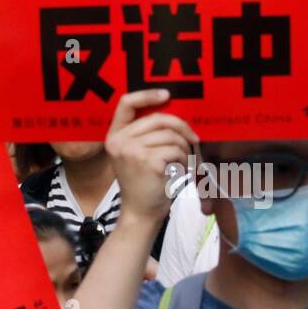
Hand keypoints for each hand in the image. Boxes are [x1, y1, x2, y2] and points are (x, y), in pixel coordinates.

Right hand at [104, 89, 197, 225]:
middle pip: (158, 119)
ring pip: (171, 136)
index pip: (126, 103)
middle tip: (194, 141)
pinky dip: (184, 161)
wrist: (140, 213)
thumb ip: (144, 134)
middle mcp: (119, 140)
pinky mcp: (148, 161)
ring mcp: (132, 151)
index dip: (147, 95)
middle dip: (182, 128)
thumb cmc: (143, 183)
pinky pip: (176, 151)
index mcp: (114, 135)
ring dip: (184, 150)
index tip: (167, 95)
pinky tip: (179, 172)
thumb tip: (174, 115)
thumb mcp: (134, 154)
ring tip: (182, 163)